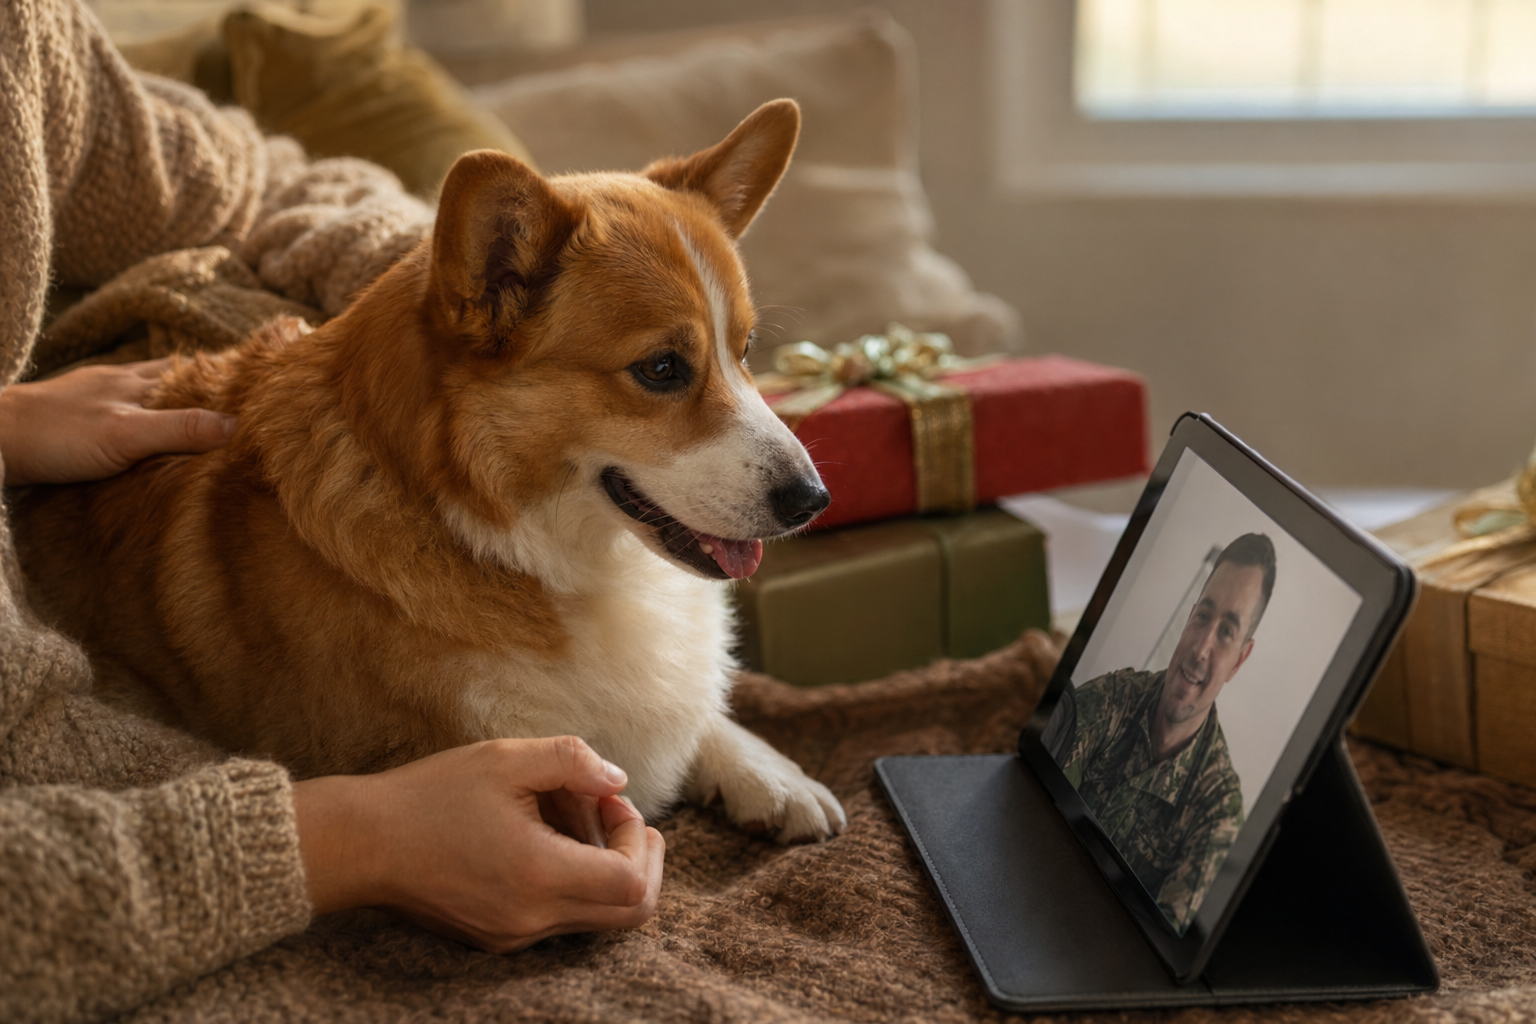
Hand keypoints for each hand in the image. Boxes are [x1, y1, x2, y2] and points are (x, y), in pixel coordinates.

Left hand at [0, 359, 235, 485]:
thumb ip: (180, 429)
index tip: (259, 376)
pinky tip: (144, 432)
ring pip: (146, 394)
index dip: (227, 372)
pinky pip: (122, 412)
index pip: (195, 369)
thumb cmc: (53, 434)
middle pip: (174, 378)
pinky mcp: (74, 419)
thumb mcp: (126, 435)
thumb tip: (237, 426)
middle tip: (241, 397)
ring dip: (173, 402)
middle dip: (206, 386)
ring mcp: (95, 398)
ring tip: (202, 415)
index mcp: (136, 380)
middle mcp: (119, 383)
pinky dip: (143, 418)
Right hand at [292, 737, 665, 952]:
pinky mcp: (498, 936)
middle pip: (628, 913)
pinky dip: (570, 876)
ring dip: (600, 862)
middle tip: (613, 809)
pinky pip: (560, 915)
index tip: (611, 799)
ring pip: (595, 913)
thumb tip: (618, 780)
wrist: (361, 844)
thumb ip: (572, 761)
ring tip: (562, 808)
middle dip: (636, 856)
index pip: (632, 884)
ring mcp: (515, 935)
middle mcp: (532, 919)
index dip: (639, 840)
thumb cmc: (430, 796)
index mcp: (539, 877)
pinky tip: (539, 832)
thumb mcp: (505, 759)